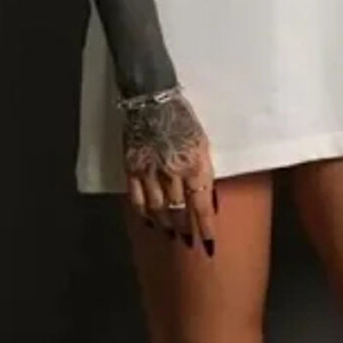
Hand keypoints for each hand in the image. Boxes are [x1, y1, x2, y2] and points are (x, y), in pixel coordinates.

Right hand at [122, 89, 216, 253]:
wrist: (152, 99)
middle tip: (189, 243)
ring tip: (172, 234)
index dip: (206, 227)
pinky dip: (144, 213)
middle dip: (186, 229)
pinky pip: (137, 198)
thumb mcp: (202, 143)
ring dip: (166, 224)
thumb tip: (208, 195)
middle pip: (180, 211)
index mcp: (194, 165)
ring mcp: (150, 171)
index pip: (202, 205)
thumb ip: (204, 170)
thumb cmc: (183, 118)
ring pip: (158, 208)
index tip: (210, 244)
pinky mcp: (132, 167)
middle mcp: (172, 172)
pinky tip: (150, 221)